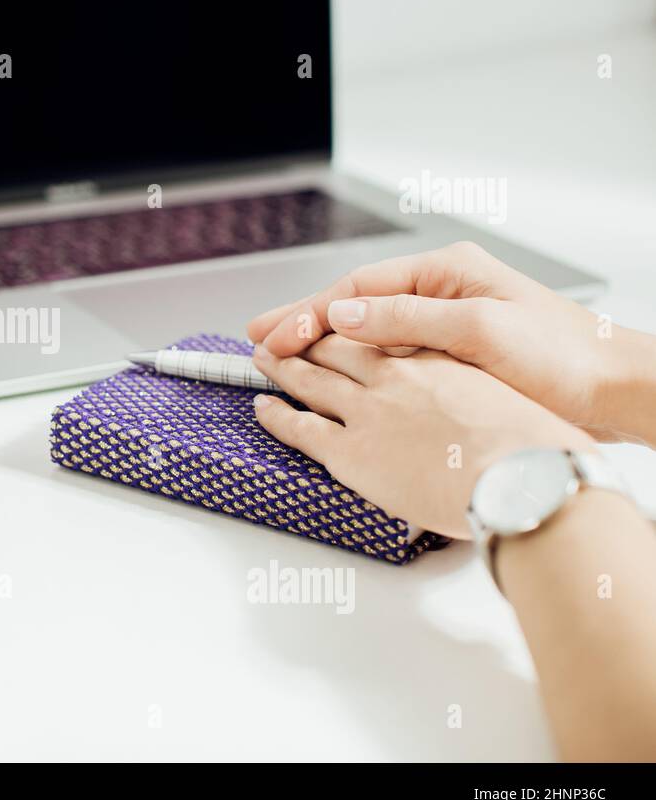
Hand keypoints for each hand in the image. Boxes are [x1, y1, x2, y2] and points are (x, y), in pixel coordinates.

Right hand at [245, 242, 653, 443]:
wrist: (616, 392)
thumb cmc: (563, 357)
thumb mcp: (480, 331)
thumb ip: (408, 321)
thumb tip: (344, 315)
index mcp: (446, 273)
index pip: (358, 290)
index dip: (309, 314)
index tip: (272, 336)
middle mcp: (442, 292)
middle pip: (355, 304)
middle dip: (303, 321)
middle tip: (256, 339)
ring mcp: (446, 322)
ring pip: (368, 328)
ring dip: (324, 341)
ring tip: (281, 354)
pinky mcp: (453, 354)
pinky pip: (389, 352)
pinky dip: (354, 361)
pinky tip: (334, 374)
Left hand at [250, 337, 595, 538]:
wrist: (522, 477)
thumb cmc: (535, 450)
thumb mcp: (512, 402)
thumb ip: (482, 398)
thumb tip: (478, 414)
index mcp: (440, 359)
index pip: (386, 332)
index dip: (358, 326)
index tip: (343, 323)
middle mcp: (397, 377)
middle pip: (339, 347)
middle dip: (309, 337)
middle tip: (286, 332)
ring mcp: (368, 411)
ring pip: (311, 378)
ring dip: (283, 364)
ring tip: (264, 356)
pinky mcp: (350, 451)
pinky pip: (300, 427)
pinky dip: (276, 415)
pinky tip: (263, 406)